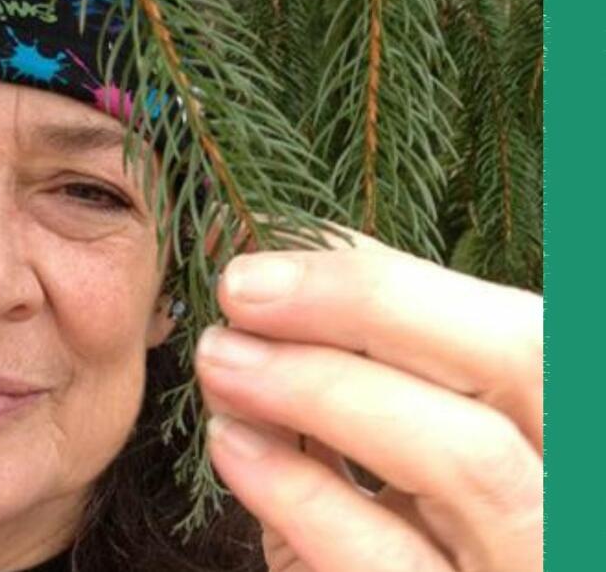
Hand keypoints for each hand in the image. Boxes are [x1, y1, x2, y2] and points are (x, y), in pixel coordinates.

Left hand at [194, 227, 542, 571]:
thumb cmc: (434, 542)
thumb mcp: (429, 457)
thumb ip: (386, 378)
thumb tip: (280, 280)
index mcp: (574, 428)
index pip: (528, 326)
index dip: (397, 279)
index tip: (275, 252)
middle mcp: (582, 498)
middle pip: (522, 361)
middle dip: (369, 305)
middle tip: (242, 289)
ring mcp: (537, 568)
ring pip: (467, 460)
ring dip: (322, 388)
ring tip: (222, 357)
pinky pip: (385, 564)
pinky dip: (301, 492)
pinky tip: (232, 444)